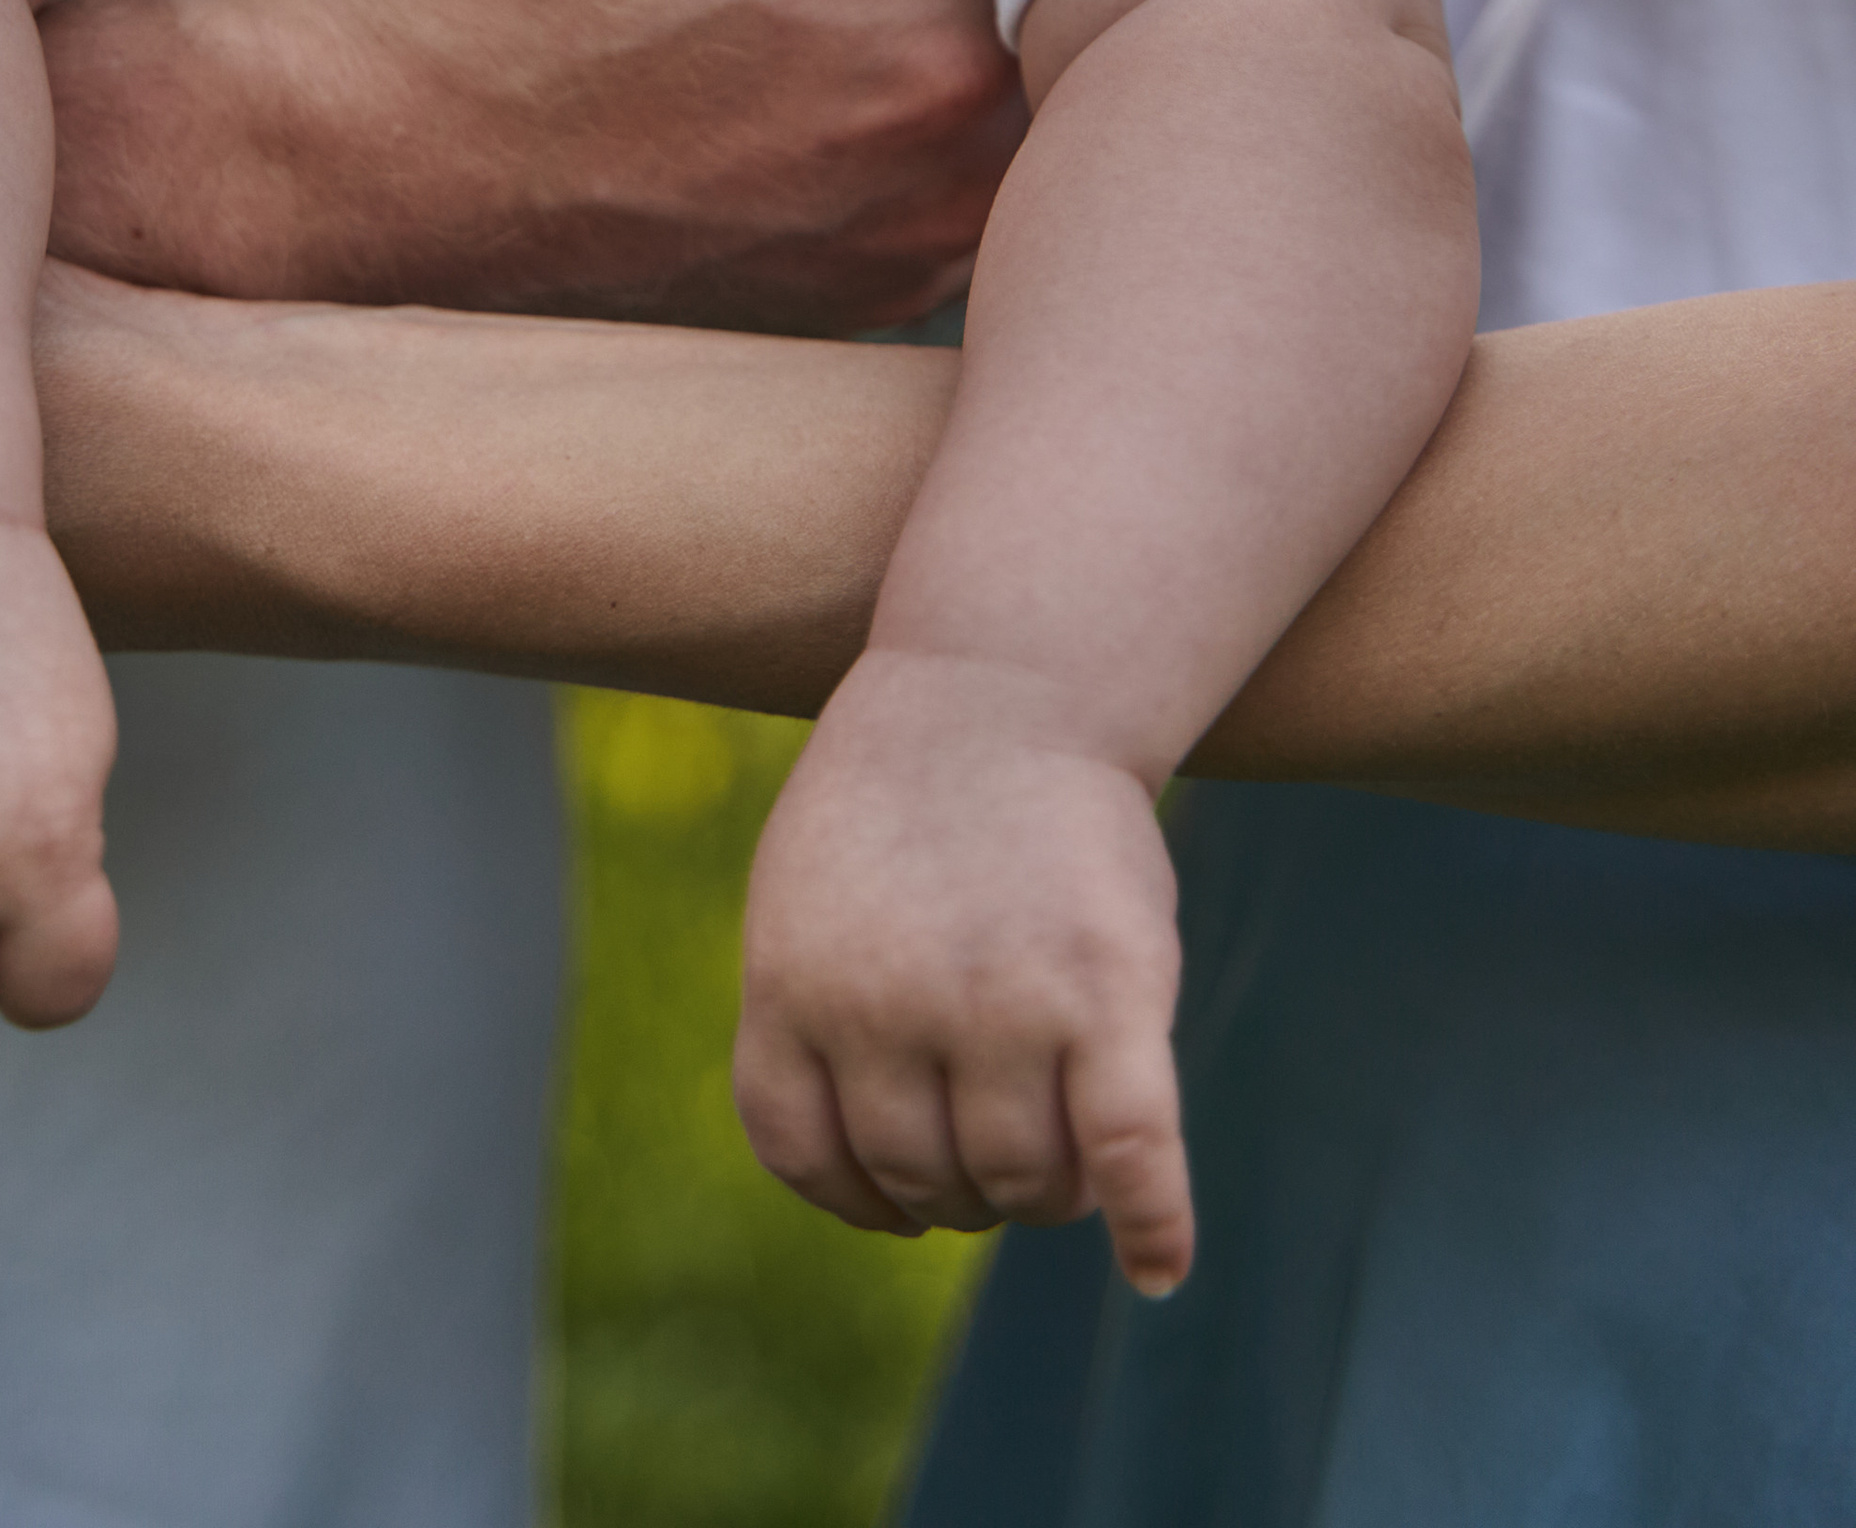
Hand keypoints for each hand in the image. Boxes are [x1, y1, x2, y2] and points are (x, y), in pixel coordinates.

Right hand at [47, 0, 1026, 327]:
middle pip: (1066, 10)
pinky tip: (835, 20)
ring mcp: (879, 266)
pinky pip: (928, 187)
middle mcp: (934, 194)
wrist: (305, 175)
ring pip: (1007, 109)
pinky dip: (911, 106)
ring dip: (983, 11)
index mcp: (929, 59)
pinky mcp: (814, 301)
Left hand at [733, 646, 1192, 1295]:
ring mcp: (997, 1006)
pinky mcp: (1106, 996)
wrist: (1007, 682)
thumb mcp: (809, 894)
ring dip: (1044, 1193)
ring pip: (1019, 1180)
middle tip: (1001, 1150)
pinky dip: (1150, 1224)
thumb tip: (866, 1184)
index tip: (900, 1193)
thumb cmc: (908, 795)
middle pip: (921, 1177)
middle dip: (963, 1187)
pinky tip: (1156, 1266)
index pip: (805, 1155)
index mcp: (793, 985)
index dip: (857, 1193)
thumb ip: (817, 1018)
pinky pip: (1127, 1154)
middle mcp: (884, 1009)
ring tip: (1061, 1154)